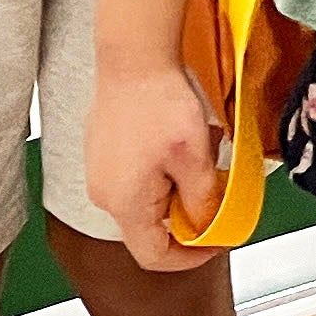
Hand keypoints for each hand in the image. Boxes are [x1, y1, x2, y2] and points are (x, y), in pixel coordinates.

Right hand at [90, 62, 228, 272]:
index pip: (154, 256)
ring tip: (200, 157)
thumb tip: (208, 227)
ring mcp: (100, 173)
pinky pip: (136, 179)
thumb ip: (203, 201)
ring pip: (146, 202)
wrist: (133, 57)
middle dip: (188, 215)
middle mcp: (105, 194)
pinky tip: (180, 145)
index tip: (215, 243)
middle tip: (215, 191)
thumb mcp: (196, 158)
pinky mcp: (102, 154)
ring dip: (178, 189)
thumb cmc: (158, 100)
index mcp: (126, 203)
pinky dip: (164, 172)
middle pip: (150, 229)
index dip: (189, 258)